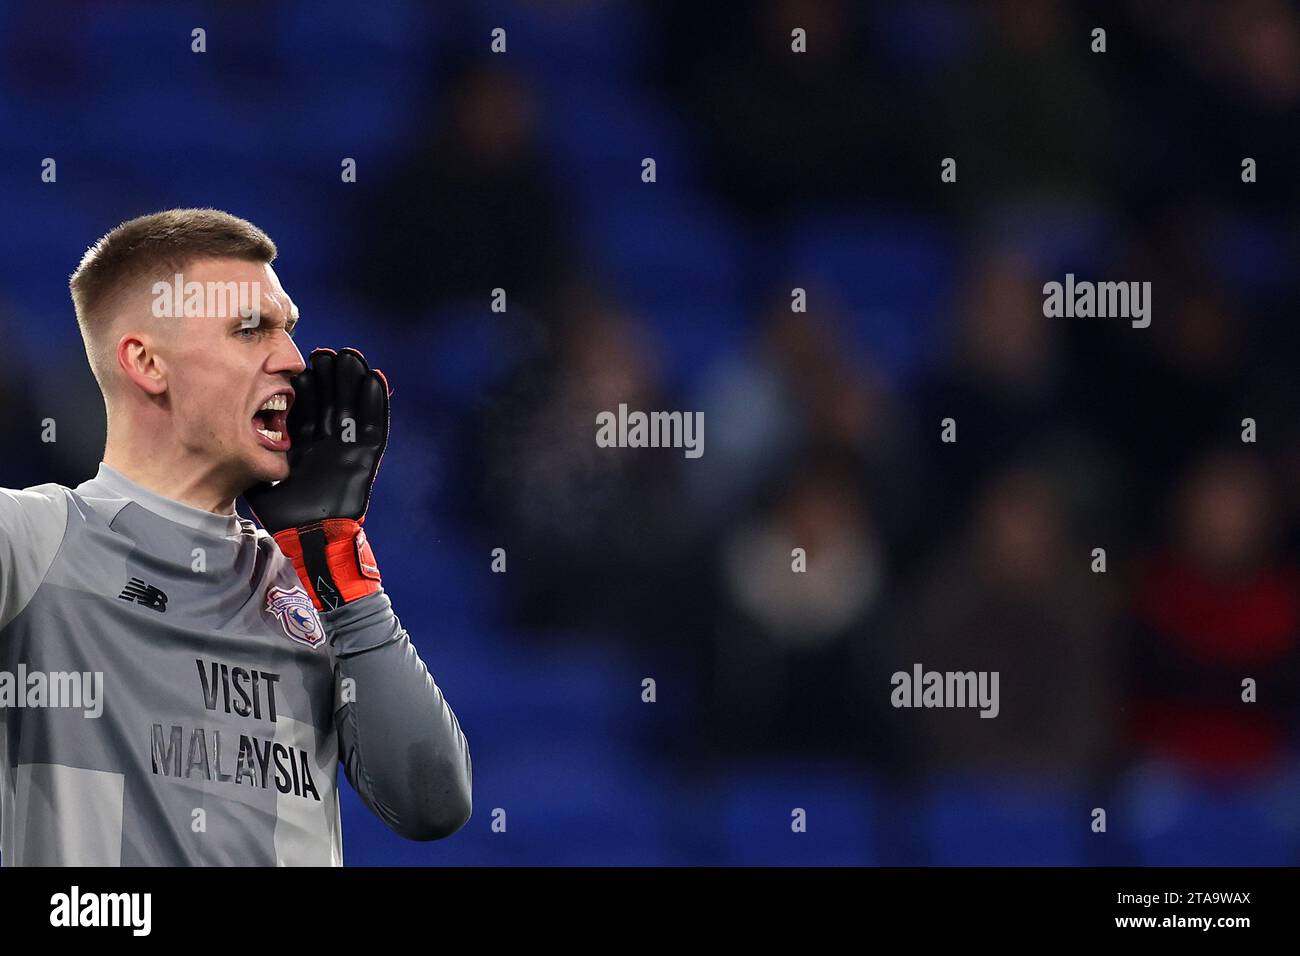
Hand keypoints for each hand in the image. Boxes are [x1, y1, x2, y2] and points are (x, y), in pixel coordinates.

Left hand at [245, 348, 390, 609]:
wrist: (311, 537)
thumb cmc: (283, 511)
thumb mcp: (258, 475)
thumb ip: (249, 452)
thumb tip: (222, 428)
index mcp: (301, 442)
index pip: (304, 404)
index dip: (306, 383)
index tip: (303, 360)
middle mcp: (325, 440)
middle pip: (330, 400)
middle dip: (331, 376)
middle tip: (328, 352)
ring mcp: (347, 446)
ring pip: (352, 406)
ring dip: (353, 381)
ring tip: (352, 356)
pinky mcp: (366, 455)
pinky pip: (373, 425)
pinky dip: (375, 403)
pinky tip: (375, 380)